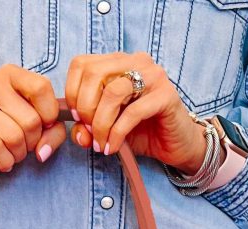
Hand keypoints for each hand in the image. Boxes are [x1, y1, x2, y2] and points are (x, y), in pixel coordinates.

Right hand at [0, 65, 67, 181]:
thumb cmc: (10, 131)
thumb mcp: (37, 125)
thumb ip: (53, 132)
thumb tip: (43, 151)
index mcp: (11, 74)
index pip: (41, 88)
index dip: (50, 114)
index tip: (45, 126)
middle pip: (30, 119)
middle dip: (33, 142)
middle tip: (25, 145)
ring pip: (13, 137)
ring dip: (19, 154)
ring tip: (13, 153)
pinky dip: (5, 161)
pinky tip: (3, 161)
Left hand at [64, 51, 207, 172]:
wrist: (175, 145)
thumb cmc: (141, 132)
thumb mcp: (106, 130)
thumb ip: (87, 128)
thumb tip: (78, 132)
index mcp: (118, 63)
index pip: (81, 64)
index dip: (72, 92)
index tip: (76, 118)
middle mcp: (135, 62)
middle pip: (93, 74)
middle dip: (84, 108)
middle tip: (89, 132)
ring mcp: (153, 75)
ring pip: (112, 92)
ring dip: (100, 123)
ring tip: (100, 143)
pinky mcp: (166, 95)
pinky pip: (132, 112)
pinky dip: (117, 133)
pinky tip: (113, 147)